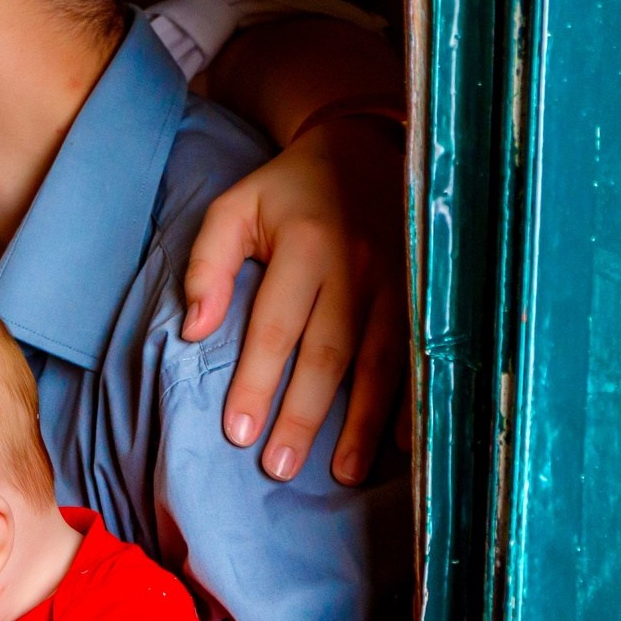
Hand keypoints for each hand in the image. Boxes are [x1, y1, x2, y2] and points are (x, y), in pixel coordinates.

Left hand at [181, 116, 409, 485]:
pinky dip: (412, 400)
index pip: (277, 325)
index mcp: (306, 243)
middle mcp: (357, 265)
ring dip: (362, 421)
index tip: (239, 433)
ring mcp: (399, 280)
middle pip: (329, 353)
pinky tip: (404, 443)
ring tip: (341, 472)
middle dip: (304, 415)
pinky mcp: (423, 292)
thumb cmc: (288, 192)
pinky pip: (417, 354)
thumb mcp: (235, 208)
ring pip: (379, 361)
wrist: (366, 149)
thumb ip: (206, 265)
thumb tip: (196, 331)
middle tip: (280, 468)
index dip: (259, 381)